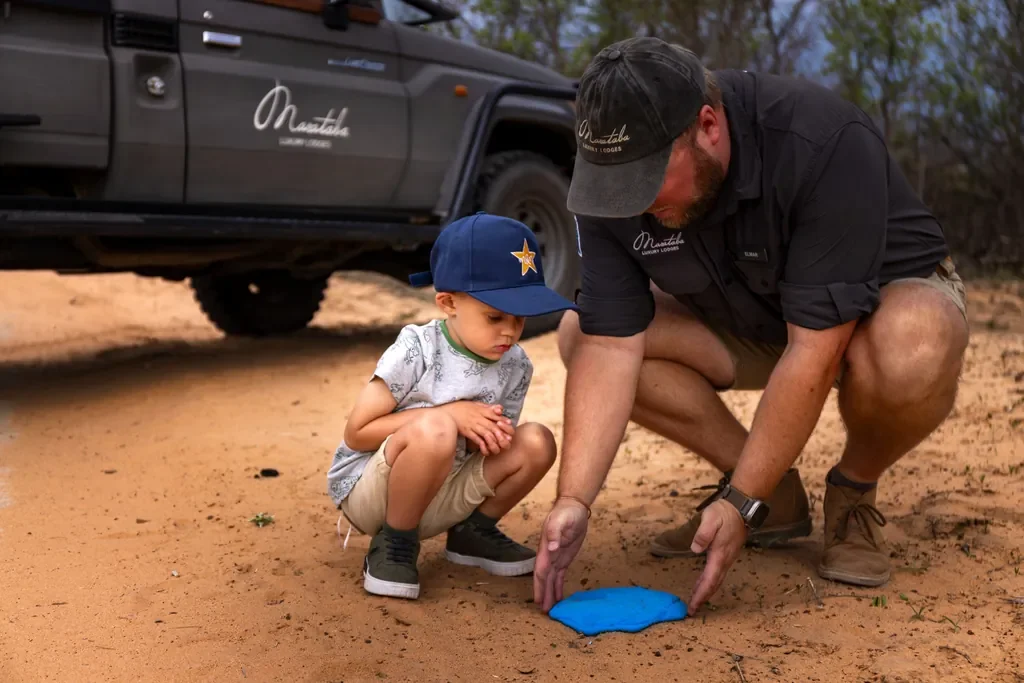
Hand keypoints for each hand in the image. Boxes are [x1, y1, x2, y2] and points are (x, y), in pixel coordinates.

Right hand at [442, 401, 514, 455]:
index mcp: (481, 410)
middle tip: (507, 440)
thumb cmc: (462, 407)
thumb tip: (500, 409)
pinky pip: (476, 439)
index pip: (494, 415)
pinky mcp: (467, 432)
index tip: (509, 424)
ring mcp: (473, 425)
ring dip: (493, 441)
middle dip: (501, 433)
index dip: (503, 420)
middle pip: (492, 426)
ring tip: (499, 447)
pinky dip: (482, 445)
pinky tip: (486, 450)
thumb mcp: (476, 404)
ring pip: (485, 434)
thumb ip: (489, 407)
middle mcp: (478, 418)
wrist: (447, 412)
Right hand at [534, 497, 589, 611]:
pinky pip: (559, 576)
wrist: (573, 507)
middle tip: (545, 612)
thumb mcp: (560, 520)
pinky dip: (558, 587)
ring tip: (550, 610)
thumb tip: (551, 548)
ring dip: (550, 594)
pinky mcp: (564, 558)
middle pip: (544, 579)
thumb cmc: (566, 513)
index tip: (539, 600)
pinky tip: (559, 598)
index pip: (541, 570)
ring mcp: (556, 558)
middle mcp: (548, 556)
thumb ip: (555, 533)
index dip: (540, 586)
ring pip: (551, 580)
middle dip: (543, 594)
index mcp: (545, 548)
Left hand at [687, 499, 747, 614]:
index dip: (701, 594)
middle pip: (713, 584)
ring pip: (716, 580)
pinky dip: (709, 582)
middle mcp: (725, 560)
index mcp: (719, 554)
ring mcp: (727, 558)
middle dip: (702, 598)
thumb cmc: (724, 513)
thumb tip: (695, 548)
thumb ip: (703, 533)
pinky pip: (717, 573)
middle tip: (692, 610)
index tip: (693, 606)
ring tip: (695, 601)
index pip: (709, 580)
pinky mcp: (727, 554)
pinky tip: (703, 583)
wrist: (741, 508)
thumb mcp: (711, 518)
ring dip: (706, 591)